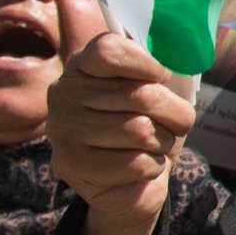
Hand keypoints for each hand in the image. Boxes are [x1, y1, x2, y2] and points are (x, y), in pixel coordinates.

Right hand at [49, 31, 193, 234]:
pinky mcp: (69, 165)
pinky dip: (152, 167)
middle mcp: (64, 93)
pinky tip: (142, 167)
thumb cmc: (148, 128)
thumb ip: (160, 70)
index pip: (110, 50)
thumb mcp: (157, 91)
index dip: (146, 64)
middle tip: (173, 125)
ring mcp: (62, 129)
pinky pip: (134, 163)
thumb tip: (172, 66)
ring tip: (154, 146)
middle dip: (173, 114)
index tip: (162, 77)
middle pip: (139, 94)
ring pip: (140, 131)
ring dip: (162, 143)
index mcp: (83, 65)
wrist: (132, 184)